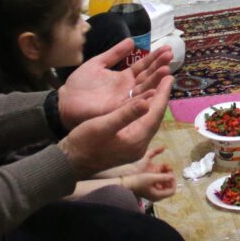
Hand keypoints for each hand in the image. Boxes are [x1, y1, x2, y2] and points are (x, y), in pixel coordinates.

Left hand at [57, 39, 174, 127]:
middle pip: (148, 76)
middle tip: (170, 55)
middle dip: (160, 66)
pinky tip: (155, 91)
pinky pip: (134, 104)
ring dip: (156, 81)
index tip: (167, 48)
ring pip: (145, 89)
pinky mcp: (118, 111)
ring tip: (166, 70)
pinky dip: (145, 98)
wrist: (65, 101)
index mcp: (124, 78)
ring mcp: (125, 100)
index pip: (143, 66)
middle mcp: (128, 89)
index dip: (155, 57)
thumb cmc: (80, 84)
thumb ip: (114, 53)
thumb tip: (132, 40)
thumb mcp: (98, 63)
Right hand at [57, 78, 171, 177]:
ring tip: (160, 85)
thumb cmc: (84, 143)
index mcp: (137, 140)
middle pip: (156, 116)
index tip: (169, 77)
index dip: (163, 94)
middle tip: (168, 76)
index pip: (156, 113)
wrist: (70, 163)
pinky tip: (146, 101)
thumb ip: (126, 114)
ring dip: (155, 102)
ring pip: (150, 119)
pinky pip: (143, 123)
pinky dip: (146, 110)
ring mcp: (135, 145)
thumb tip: (147, 101)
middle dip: (162, 96)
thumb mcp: (104, 125)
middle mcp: (140, 144)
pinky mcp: (128, 144)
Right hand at [122, 167, 175, 200]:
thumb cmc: (138, 181)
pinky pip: (160, 185)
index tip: (171, 174)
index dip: (174, 182)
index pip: (172, 191)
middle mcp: (157, 196)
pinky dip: (161, 180)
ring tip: (163, 171)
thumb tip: (173, 176)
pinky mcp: (150, 191)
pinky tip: (158, 174)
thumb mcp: (152, 178)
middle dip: (170, 180)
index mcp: (158, 195)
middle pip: (169, 189)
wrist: (126, 184)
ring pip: (164, 187)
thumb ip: (164, 177)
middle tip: (168, 171)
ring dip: (166, 179)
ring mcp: (154, 194)